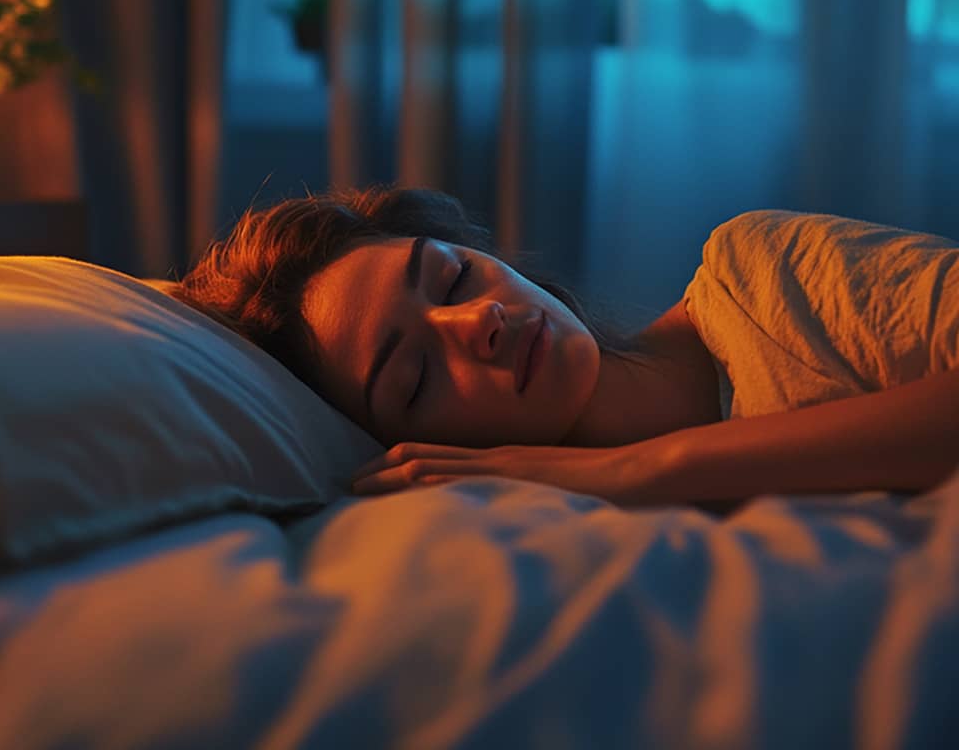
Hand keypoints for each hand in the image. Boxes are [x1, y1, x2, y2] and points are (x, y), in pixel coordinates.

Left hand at [351, 441, 644, 502]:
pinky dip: (430, 479)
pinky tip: (405, 484)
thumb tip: (497, 525)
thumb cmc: (602, 490)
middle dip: (379, 470)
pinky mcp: (516, 477)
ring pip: (432, 463)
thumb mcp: (549, 498)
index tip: (363, 479)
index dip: (394, 466)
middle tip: (343, 483)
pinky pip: (464, 475)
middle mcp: (493, 459)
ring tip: (355, 485)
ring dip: (391, 474)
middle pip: (420, 457)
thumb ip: (520, 505)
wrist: (640, 472)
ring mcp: (502, 466)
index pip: (433, 459)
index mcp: (498, 463)